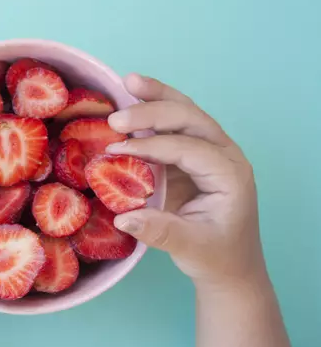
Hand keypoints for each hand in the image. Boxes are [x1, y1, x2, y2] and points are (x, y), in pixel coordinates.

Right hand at [105, 74, 265, 289]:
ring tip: (129, 81)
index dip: (152, 146)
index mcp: (230, 176)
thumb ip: (160, 232)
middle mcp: (225, 156)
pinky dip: (155, 107)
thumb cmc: (216, 257)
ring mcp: (211, 151)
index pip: (189, 148)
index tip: (117, 149)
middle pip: (191, 120)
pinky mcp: (193, 154)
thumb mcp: (190, 249)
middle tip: (116, 119)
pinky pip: (175, 124)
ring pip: (186, 113)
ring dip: (157, 97)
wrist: (230, 265)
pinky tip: (133, 95)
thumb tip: (123, 217)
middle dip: (154, 112)